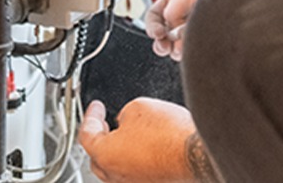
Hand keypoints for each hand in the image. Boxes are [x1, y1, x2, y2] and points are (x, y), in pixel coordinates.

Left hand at [78, 98, 194, 182]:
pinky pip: (135, 173)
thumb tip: (126, 121)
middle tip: (107, 123)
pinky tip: (150, 147)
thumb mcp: (139, 107)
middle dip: (101, 137)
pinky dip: (136, 160)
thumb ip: (124, 114)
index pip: (86, 134)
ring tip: (133, 133)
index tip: (96, 108)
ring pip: (117, 168)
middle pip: (98, 156)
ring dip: (120, 151)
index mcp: (104, 154)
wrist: (196, 155)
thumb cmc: (170, 136)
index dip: (91, 116)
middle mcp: (114, 175)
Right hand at [145, 0, 219, 60]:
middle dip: (164, 41)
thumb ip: (172, 9)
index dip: (152, 25)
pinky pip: (200, 44)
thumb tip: (169, 30)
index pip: (156, 12)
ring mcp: (205, 18)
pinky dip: (195, 48)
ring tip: (183, 50)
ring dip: (179, 47)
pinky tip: (199, 48)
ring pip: (183, 41)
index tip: (159, 36)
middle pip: (168, 30)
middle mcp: (192, 5)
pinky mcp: (219, 31)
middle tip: (166, 50)